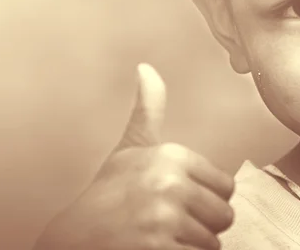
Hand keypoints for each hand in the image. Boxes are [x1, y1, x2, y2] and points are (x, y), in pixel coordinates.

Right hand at [33, 63, 234, 249]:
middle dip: (202, 225)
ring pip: (212, 243)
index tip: (178, 201)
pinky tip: (158, 249)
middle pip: (223, 216)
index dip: (207, 200)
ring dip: (190, 245)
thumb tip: (146, 68)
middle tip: (169, 223)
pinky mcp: (158, 248)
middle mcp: (170, 183)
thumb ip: (148, 110)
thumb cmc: (107, 194)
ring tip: (160, 237)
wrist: (73, 235)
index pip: (226, 188)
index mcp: (172, 156)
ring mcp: (164, 218)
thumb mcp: (130, 148)